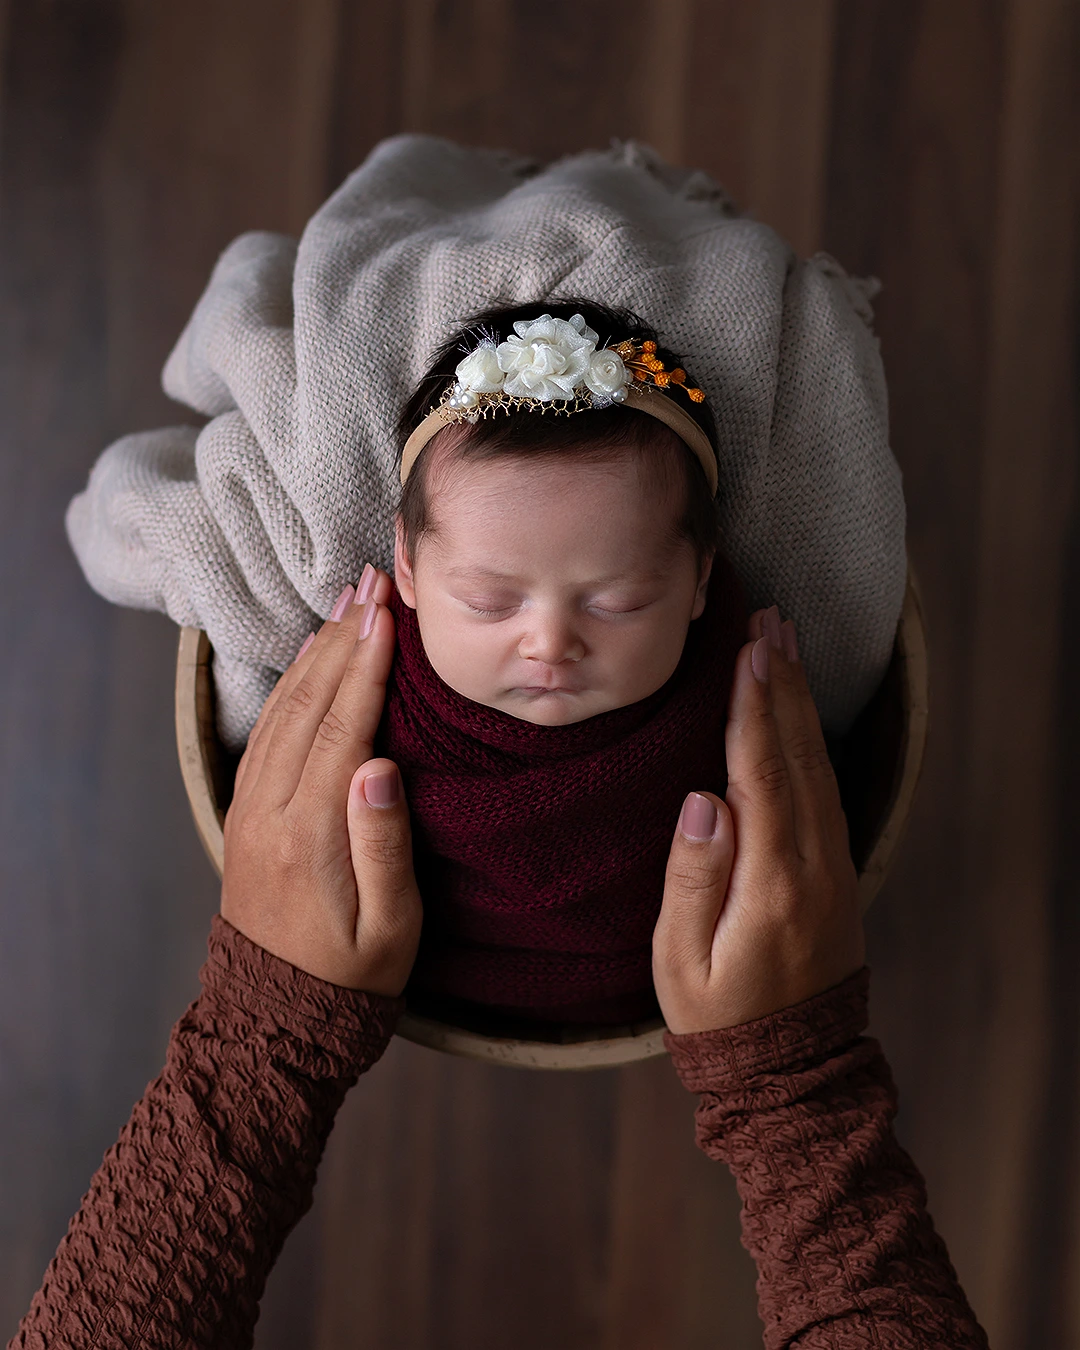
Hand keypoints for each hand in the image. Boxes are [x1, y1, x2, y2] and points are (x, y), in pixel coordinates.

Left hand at [221, 565, 421, 995]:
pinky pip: (268, 729)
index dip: (367, 664)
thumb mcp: (390, 927)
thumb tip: (381, 766)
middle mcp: (272, 808)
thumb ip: (385, 845)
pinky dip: (291, 684)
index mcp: (311, 832)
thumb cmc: (351, 975)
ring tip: (347, 603)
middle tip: (371, 581)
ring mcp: (252, 806)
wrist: (276, 1015)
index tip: (387, 611)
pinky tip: (310, 657)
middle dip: (343, 636)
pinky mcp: (247, 810)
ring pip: (285, 708)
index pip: (343, 726)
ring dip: (317, 650)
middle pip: (310, 702)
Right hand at [652, 606, 864, 1032]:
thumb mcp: (682, 959)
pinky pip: (827, 790)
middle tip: (773, 623)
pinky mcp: (837, 873)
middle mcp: (814, 866)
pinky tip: (800, 715)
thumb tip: (702, 799)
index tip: (751, 651)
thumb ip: (693, 876)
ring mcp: (834, 868)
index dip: (755, 709)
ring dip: (802, 704)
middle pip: (800, 756)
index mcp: (773, 883)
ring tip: (787, 649)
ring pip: (820, 767)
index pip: (762, 775)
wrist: (791, 1070)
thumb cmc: (720, 1016)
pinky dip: (812, 741)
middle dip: (784, 685)